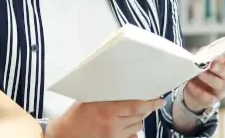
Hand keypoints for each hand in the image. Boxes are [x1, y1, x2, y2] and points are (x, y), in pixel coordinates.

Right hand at [45, 98, 164, 137]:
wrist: (65, 135)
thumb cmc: (74, 117)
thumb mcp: (89, 100)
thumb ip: (105, 97)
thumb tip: (119, 90)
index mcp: (107, 111)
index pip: (136, 107)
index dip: (150, 104)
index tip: (159, 101)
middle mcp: (113, 125)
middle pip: (138, 117)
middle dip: (144, 110)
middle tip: (145, 104)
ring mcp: (113, 136)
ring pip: (136, 128)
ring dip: (137, 121)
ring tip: (133, 115)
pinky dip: (132, 133)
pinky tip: (128, 129)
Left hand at [184, 47, 224, 110]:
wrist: (192, 92)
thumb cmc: (202, 73)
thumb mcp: (205, 62)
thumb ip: (207, 54)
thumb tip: (207, 50)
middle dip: (219, 68)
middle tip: (212, 64)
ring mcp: (219, 91)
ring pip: (218, 84)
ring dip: (208, 78)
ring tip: (199, 73)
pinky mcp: (210, 100)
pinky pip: (206, 97)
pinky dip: (198, 91)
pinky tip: (191, 84)